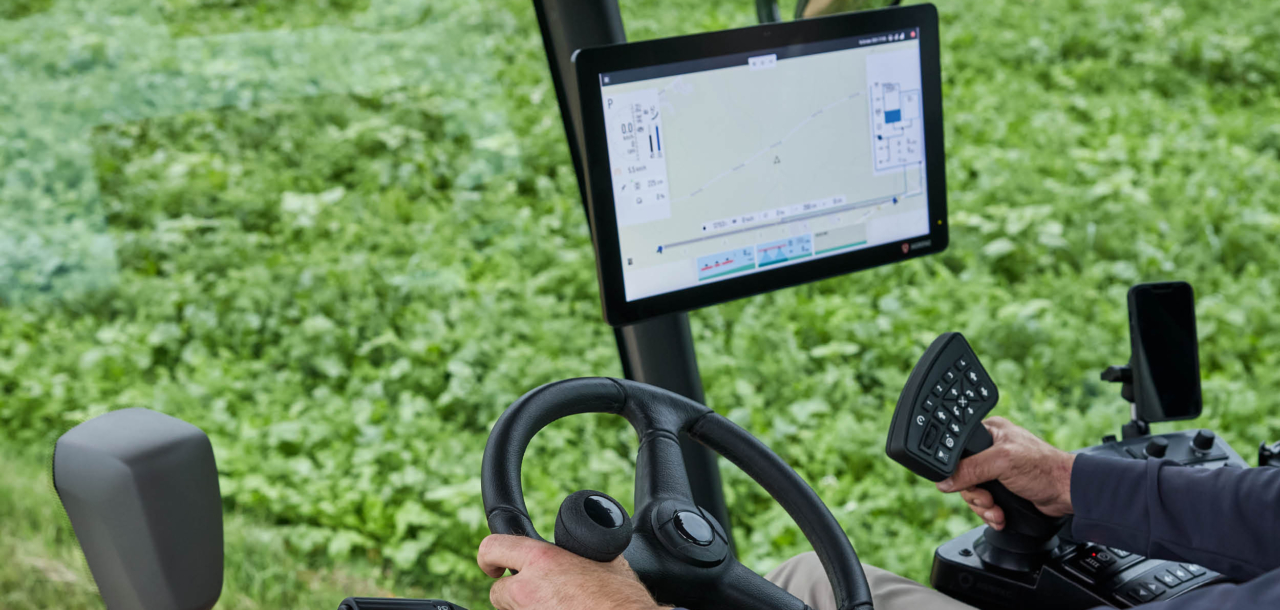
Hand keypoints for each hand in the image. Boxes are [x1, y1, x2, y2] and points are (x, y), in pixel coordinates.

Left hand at [477, 534, 667, 609]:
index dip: (489, 556)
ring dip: (528, 608)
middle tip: (536, 594)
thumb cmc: (623, 600)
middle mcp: (528, 589)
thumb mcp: (604, 561)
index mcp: (543, 560)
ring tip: (558, 606)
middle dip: (513, 593)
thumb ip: (578, 553)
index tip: (493, 565)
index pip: (493, 547)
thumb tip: (578, 551)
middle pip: (498, 592)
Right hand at [935, 417, 1075, 528]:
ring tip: (997, 511)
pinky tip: (1000, 515)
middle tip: (988, 499)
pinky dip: (990, 513)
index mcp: (988, 433)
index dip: (959, 470)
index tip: (966, 483)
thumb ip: (970, 469)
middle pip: (963, 476)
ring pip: (972, 493)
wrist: (1066, 493)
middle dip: (976, 495)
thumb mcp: (1001, 462)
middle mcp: (990, 450)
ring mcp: (996, 471)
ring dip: (983, 507)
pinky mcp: (1002, 489)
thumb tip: (944, 480)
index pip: (958, 451)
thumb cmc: (1044, 468)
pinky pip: (983, 504)